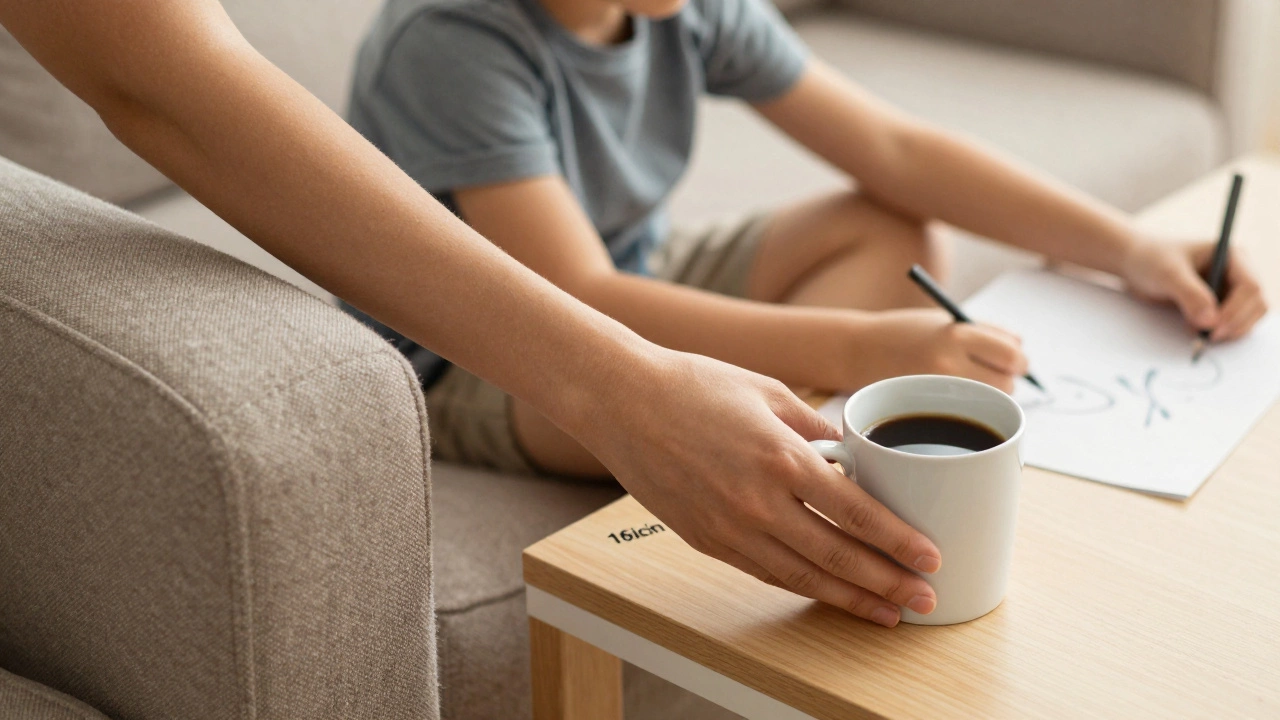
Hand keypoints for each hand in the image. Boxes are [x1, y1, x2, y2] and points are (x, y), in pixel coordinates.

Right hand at [574, 348, 942, 626]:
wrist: (622, 402)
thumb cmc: (694, 385)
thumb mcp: (769, 391)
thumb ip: (815, 428)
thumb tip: (852, 456)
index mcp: (781, 457)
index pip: (856, 512)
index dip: (898, 541)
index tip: (931, 557)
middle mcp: (758, 501)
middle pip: (838, 556)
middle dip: (888, 583)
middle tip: (925, 600)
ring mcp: (728, 527)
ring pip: (802, 576)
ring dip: (851, 599)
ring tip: (887, 614)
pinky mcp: (705, 540)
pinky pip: (762, 572)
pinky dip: (801, 587)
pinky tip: (827, 593)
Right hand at [848, 308, 1027, 393]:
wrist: (859, 350)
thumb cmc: (906, 333)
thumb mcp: (946, 321)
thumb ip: (986, 332)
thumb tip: (1022, 348)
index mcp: (956, 335)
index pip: (1012, 354)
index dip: (1019, 359)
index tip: (1015, 360)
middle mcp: (949, 365)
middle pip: (1008, 383)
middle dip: (1007, 378)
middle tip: (994, 372)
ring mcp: (938, 391)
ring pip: (991, 401)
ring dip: (991, 393)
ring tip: (968, 381)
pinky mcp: (927, 410)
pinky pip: (969, 413)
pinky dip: (972, 405)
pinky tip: (956, 395)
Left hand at [1120, 238, 1267, 341]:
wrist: (1134, 264)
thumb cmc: (1151, 260)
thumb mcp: (1167, 274)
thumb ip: (1189, 295)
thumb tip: (1210, 321)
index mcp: (1231, 256)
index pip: (1250, 286)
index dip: (1236, 310)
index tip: (1213, 328)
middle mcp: (1237, 273)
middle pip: (1256, 304)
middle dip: (1236, 324)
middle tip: (1208, 337)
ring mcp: (1230, 291)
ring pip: (1248, 317)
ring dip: (1230, 331)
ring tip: (1199, 334)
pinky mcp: (1219, 306)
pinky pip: (1232, 324)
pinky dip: (1220, 333)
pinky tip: (1198, 333)